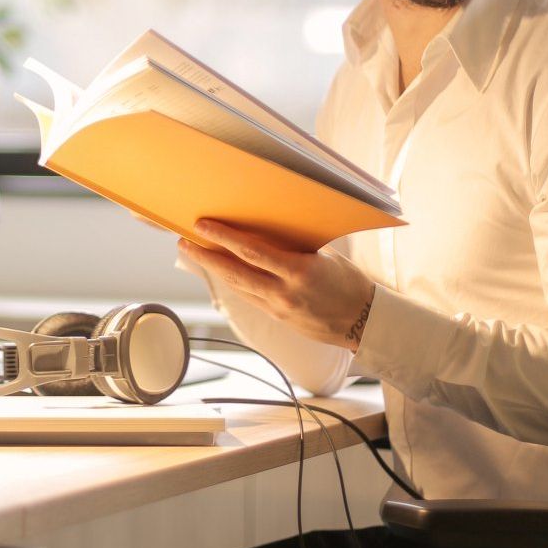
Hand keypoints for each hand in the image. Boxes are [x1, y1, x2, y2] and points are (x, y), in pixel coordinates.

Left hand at [181, 219, 377, 351]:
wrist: (364, 322)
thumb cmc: (350, 283)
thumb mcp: (326, 257)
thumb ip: (296, 245)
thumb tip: (270, 228)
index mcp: (299, 271)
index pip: (252, 251)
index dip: (223, 237)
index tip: (202, 225)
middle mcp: (284, 292)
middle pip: (234, 272)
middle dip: (205, 256)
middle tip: (184, 242)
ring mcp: (279, 308)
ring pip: (237, 287)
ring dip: (213, 270)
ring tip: (195, 253)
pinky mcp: (278, 318)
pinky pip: (249, 296)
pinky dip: (233, 282)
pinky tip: (221, 270)